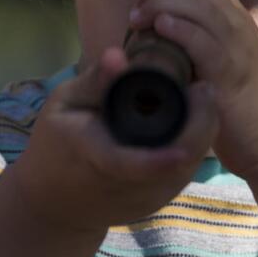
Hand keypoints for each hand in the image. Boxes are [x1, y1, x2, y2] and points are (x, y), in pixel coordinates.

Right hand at [11, 46, 218, 232]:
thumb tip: (118, 55)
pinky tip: (190, 119)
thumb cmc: (55, 145)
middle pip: (180, 160)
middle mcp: (130, 185)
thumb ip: (94, 82)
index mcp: (98, 159)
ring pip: (191, 164)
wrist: (56, 202)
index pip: (135, 162)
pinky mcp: (160, 201)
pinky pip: (186, 169)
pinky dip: (193, 142)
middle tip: (202, 85)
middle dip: (201, 121)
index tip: (190, 112)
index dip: (167, 145)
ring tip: (198, 97)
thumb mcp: (63, 105)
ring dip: (201, 129)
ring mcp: (148, 197)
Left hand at [128, 0, 257, 177]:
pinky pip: (205, 40)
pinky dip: (180, 28)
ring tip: (138, 21)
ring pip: (199, 3)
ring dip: (161, 4)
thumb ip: (199, 41)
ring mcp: (238, 47)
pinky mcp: (233, 74)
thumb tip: (158, 32)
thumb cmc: (245, 106)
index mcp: (234, 17)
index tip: (145, 1)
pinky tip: (161, 30)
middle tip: (135, 13)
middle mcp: (238, 24)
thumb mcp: (223, 61)